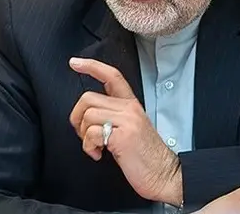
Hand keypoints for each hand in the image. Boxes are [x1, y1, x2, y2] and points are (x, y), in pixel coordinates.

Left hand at [69, 57, 181, 204]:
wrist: (164, 176)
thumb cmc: (145, 157)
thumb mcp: (132, 128)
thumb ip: (114, 116)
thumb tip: (88, 115)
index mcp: (131, 105)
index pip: (111, 76)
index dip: (91, 66)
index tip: (75, 63)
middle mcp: (129, 109)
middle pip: (88, 98)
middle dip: (77, 117)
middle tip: (83, 134)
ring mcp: (127, 121)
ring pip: (88, 115)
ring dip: (84, 135)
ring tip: (95, 147)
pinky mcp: (123, 136)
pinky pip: (92, 133)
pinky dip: (89, 147)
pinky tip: (98, 154)